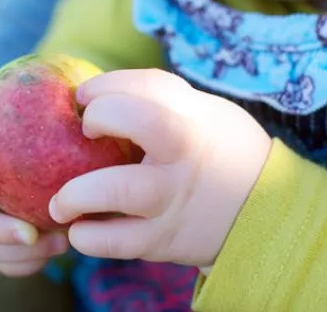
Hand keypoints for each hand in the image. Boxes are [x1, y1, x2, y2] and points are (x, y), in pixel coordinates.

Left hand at [48, 69, 271, 269]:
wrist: (266, 214)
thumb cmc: (222, 153)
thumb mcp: (207, 114)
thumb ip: (162, 101)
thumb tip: (97, 93)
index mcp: (194, 119)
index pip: (148, 84)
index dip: (107, 85)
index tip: (85, 97)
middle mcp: (184, 155)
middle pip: (140, 119)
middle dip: (101, 116)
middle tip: (83, 131)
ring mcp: (172, 199)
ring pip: (116, 190)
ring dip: (75, 194)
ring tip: (59, 203)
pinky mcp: (163, 239)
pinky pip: (116, 242)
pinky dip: (88, 237)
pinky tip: (81, 229)